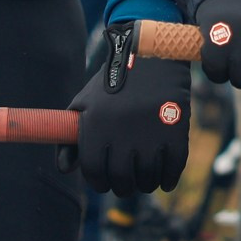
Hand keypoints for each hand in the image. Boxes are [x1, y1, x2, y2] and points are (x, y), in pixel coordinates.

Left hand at [63, 24, 190, 194]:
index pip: (94, 170)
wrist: (151, 54)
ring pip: (147, 177)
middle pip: (122, 179)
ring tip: (144, 181)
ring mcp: (150, 132)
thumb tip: (65, 169)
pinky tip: (165, 182)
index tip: (104, 184)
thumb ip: (70, 138)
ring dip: (146, 184)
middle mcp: (122, 133)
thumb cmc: (113, 82)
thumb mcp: (85, 103)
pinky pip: (173, 167)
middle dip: (123, 187)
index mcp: (96, 125)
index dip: (98, 182)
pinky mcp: (175, 130)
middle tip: (126, 184)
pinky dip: (169, 180)